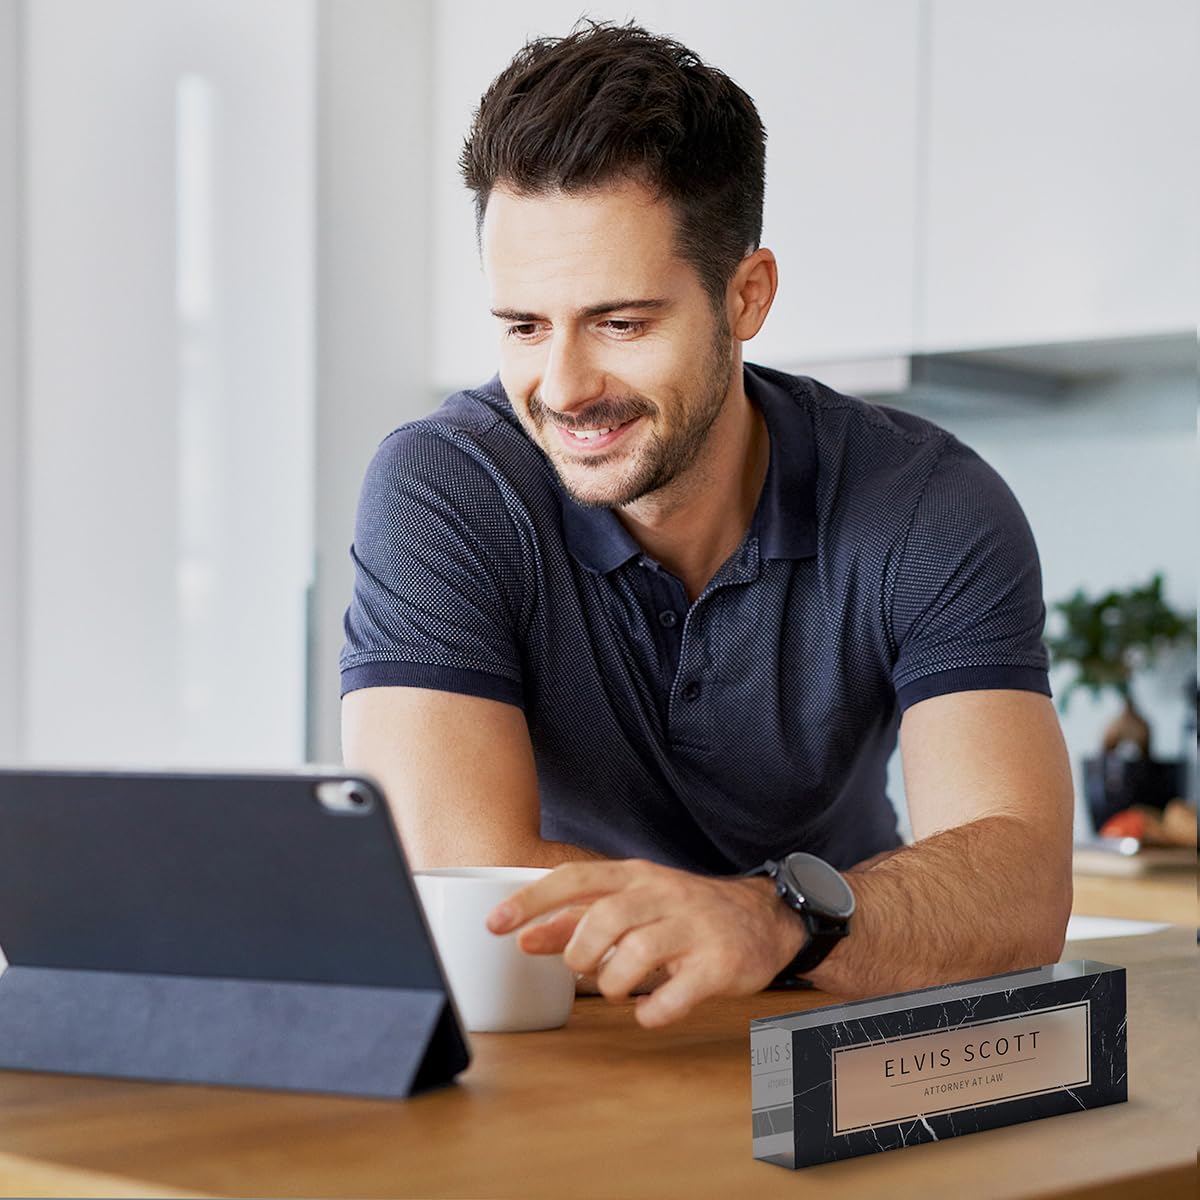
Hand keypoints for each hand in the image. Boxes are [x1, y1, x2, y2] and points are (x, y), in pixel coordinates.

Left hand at [486, 859, 807, 1027]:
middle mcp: (663, 895)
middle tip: (581, 970)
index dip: (531, 902)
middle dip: (579, 952)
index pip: (574, 879)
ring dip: (613, 983)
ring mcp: (693, 929)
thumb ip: (577, 920)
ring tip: (617, 989)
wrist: (764, 919)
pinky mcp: (719, 965)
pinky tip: (647, 1011)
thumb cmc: (683, 913)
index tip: (494, 925)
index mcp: (635, 876)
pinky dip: (651, 1011)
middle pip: (604, 918)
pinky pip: (675, 995)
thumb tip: (524, 937)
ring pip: (637, 954)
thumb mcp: (632, 904)